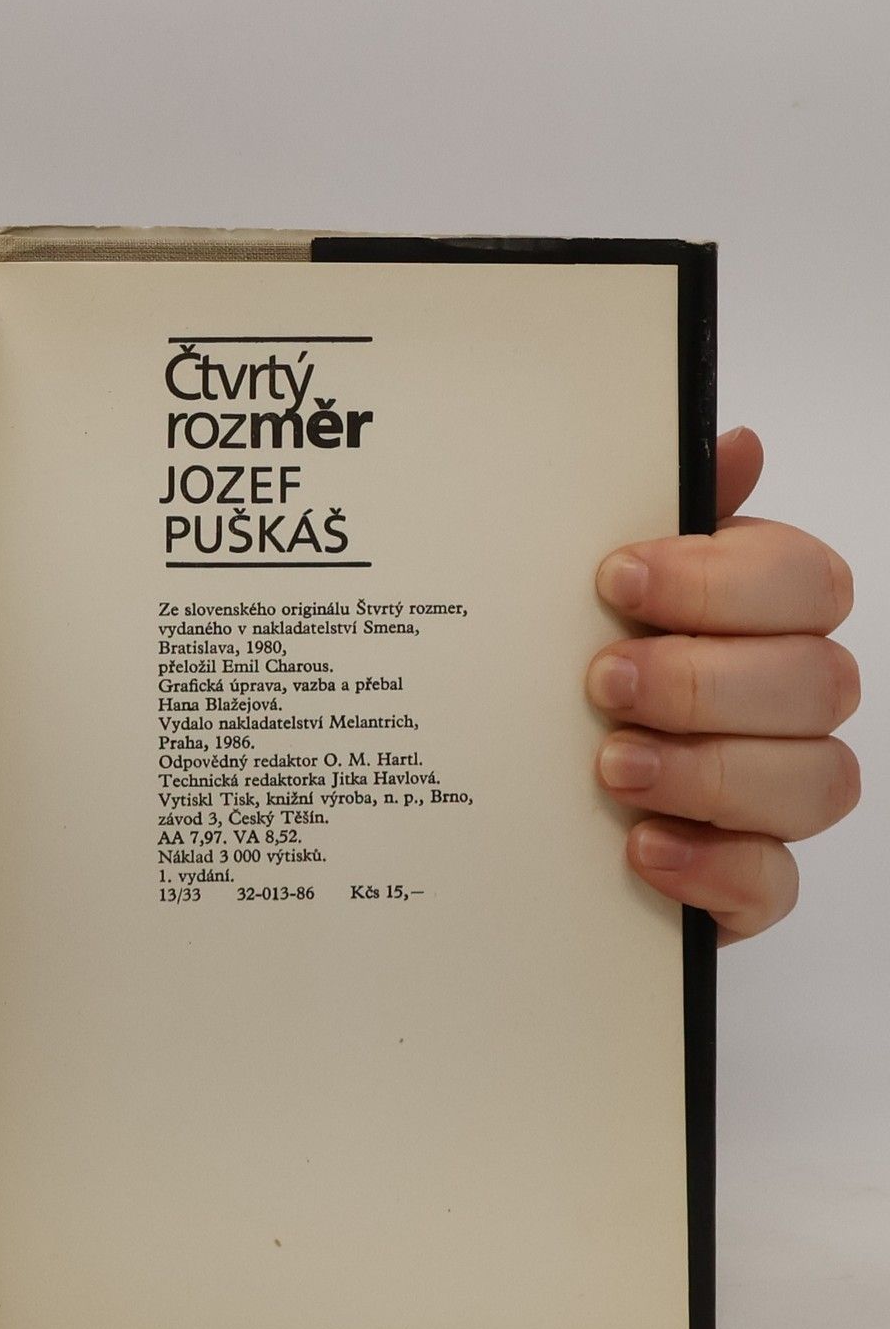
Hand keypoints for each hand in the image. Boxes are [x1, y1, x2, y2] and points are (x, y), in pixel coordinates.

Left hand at [589, 427, 860, 940]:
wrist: (509, 796)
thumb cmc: (566, 672)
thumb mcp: (588, 593)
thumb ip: (659, 519)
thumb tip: (735, 445)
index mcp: (761, 618)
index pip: (807, 582)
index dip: (722, 580)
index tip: (616, 577)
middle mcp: (785, 704)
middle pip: (819, 682)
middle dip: (704, 679)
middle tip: (603, 681)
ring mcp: (772, 796)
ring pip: (815, 781)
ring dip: (708, 769)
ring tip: (609, 766)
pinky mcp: (744, 883)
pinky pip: (772, 883)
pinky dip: (713, 866)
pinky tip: (642, 845)